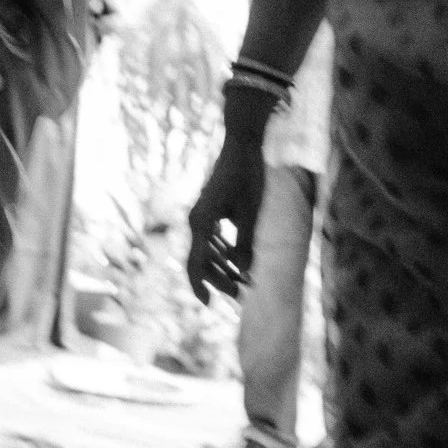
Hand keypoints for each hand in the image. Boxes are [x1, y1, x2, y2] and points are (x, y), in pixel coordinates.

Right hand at [186, 133, 266, 300]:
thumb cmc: (248, 176)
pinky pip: (212, 237)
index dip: (201, 285)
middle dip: (220, 279)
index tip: (209, 304)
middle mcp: (197, 220)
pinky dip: (223, 250)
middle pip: (202, 259)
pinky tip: (237, 259)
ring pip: (207, 249)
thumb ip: (245, 242)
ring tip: (243, 280)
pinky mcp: (211, 209)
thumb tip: (245, 271)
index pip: (196, 262)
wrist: (241, 144)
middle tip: (241, 293)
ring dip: (223, 266)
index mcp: (201, 222)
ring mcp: (203, 214)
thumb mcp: (251, 212)